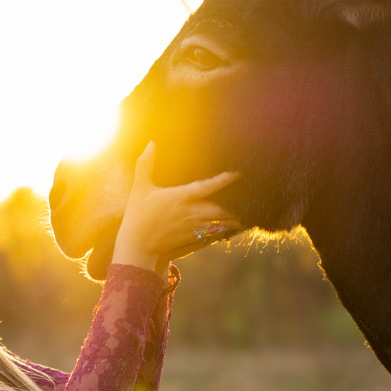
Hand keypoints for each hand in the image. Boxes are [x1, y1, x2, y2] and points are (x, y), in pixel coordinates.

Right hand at [112, 142, 241, 275]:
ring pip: (223, 223)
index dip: (226, 179)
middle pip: (223, 209)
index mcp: (182, 197)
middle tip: (253, 196)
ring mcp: (194, 228)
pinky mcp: (193, 240)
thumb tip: (151, 142)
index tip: (239, 173)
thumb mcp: (140, 188)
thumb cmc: (137, 216)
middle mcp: (192, 213)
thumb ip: (146, 164)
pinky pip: (216, 235)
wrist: (137, 247)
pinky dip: (227, 230)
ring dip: (236, 218)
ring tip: (250, 212)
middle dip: (239, 204)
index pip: (209, 186)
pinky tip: (234, 227)